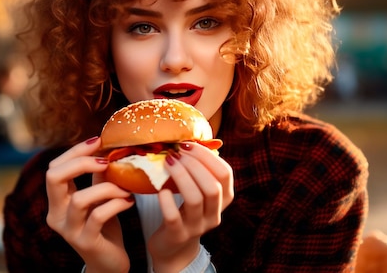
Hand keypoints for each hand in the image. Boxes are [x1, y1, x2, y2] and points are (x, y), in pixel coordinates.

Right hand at [45, 137, 134, 272]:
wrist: (110, 264)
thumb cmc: (104, 226)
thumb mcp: (99, 196)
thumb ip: (98, 175)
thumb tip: (107, 144)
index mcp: (56, 201)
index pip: (54, 168)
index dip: (75, 151)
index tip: (99, 140)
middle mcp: (56, 215)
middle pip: (53, 177)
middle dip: (81, 162)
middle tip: (106, 161)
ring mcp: (69, 230)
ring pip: (80, 198)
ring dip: (107, 187)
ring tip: (126, 188)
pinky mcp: (86, 242)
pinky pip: (99, 216)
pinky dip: (117, 204)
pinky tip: (129, 201)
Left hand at [148, 142, 233, 272]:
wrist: (174, 247)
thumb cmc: (186, 211)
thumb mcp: (198, 191)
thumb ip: (200, 171)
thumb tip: (190, 139)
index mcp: (223, 199)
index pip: (225, 174)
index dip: (207, 156)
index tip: (189, 145)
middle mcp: (214, 214)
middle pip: (212, 186)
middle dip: (194, 164)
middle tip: (176, 153)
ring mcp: (197, 226)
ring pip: (195, 199)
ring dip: (181, 177)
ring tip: (168, 162)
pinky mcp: (178, 235)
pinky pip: (174, 217)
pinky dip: (166, 201)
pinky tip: (160, 190)